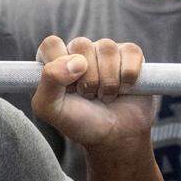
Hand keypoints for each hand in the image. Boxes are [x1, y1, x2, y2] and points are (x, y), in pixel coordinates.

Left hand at [31, 36, 155, 149]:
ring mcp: (104, 50)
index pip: (51, 44)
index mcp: (54, 60)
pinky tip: (124, 90)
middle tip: (88, 96)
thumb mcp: (50, 109)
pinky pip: (131, 53)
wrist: (115, 136)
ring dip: (108, 81)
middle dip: (87, 79)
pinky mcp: (130, 54)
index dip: (60, 66)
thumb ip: (49, 81)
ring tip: (105, 95)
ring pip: (107, 48)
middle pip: (81, 44)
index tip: (67, 88)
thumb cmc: (79, 122)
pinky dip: (128, 77)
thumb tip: (76, 61)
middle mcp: (78, 51)